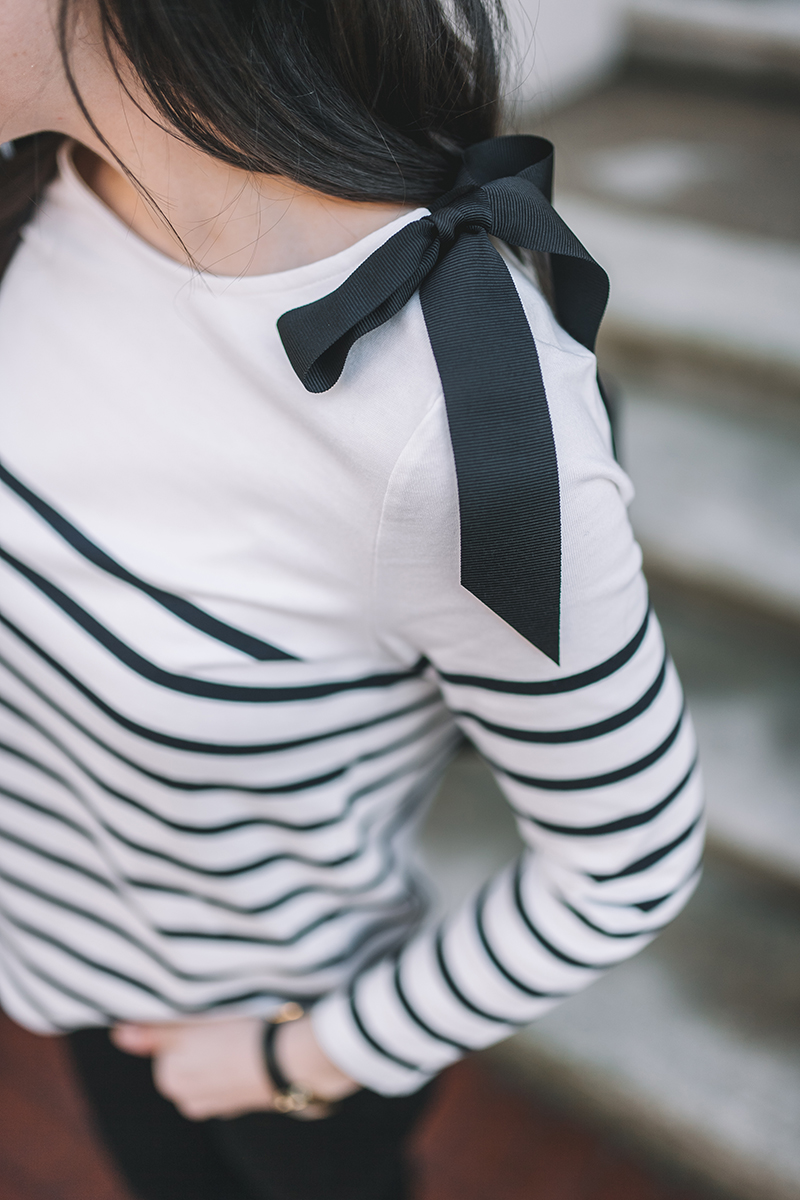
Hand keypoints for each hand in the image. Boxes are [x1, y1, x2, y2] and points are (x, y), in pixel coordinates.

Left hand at [111, 1014, 358, 1120]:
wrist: (287, 1057)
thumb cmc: (235, 1033)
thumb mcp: (189, 1024)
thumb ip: (152, 1031)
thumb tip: (119, 1033)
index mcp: (170, 1079)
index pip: (166, 1044)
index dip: (185, 1023)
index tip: (204, 1012)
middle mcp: (189, 1099)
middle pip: (185, 1058)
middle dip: (200, 1040)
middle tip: (222, 1018)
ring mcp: (218, 1104)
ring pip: (210, 1067)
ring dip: (220, 1050)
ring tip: (241, 1029)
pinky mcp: (244, 1102)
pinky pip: (232, 1076)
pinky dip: (238, 1062)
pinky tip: (253, 1045)